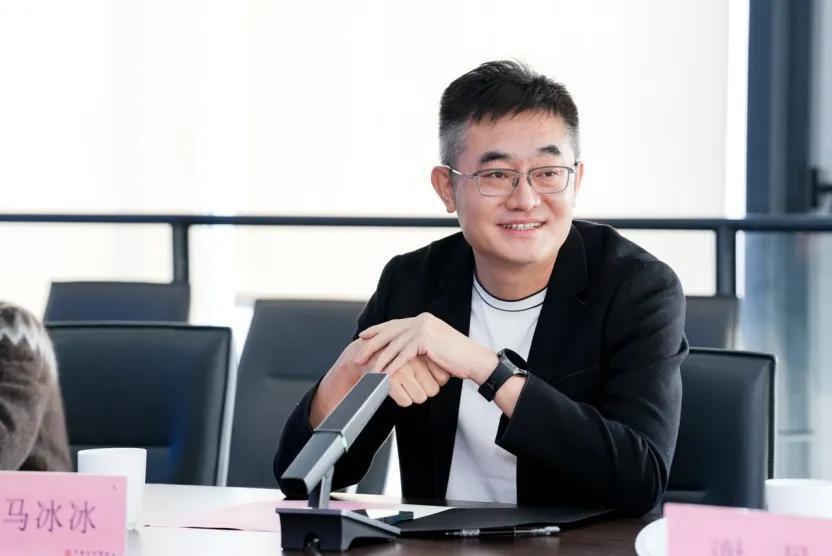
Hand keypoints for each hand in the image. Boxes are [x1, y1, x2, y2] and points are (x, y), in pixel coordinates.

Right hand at [312, 340, 449, 424]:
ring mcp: (401, 370)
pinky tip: (397, 391)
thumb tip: (448, 375)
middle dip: (425, 391)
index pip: (443, 378)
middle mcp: (413, 360)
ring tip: (405, 387)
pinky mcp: (389, 380)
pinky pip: (405, 401)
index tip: (427, 379)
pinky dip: (402, 399)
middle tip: (415, 385)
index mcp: (421, 351)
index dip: (436, 382)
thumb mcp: (412, 353)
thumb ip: (430, 362)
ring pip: (420, 397)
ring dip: (413, 396)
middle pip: (433, 390)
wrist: (361, 355)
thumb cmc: (388, 355)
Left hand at [355, 312, 497, 383]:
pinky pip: (403, 355)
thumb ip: (419, 343)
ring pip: (394, 344)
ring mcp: (423, 328)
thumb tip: (402, 350)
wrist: (474, 361)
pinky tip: (384, 374)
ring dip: (379, 358)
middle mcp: (422, 320)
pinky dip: (392, 365)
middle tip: (359, 354)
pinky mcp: (425, 340)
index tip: (364, 337)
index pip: (394, 324)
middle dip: (372, 344)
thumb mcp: (434, 346)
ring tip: (369, 369)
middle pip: (390, 332)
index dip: (377, 331)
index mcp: (423, 319)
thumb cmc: (457, 358)